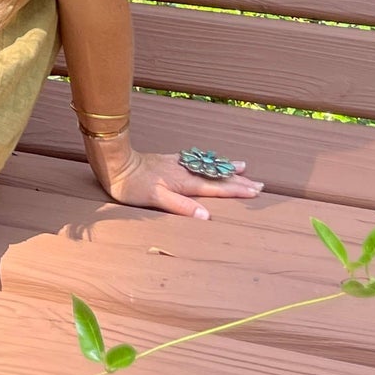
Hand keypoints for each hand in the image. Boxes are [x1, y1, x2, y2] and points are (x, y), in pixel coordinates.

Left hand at [91, 142, 263, 218]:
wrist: (115, 162)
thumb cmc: (132, 185)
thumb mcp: (155, 199)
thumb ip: (181, 206)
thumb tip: (207, 215)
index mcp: (184, 183)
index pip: (215, 188)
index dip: (235, 191)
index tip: (255, 192)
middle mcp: (184, 172)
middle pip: (216, 177)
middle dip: (238, 181)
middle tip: (259, 183)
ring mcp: (177, 164)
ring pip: (208, 166)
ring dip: (226, 168)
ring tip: (242, 166)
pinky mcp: (168, 160)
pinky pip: (195, 160)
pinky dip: (207, 160)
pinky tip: (209, 159)